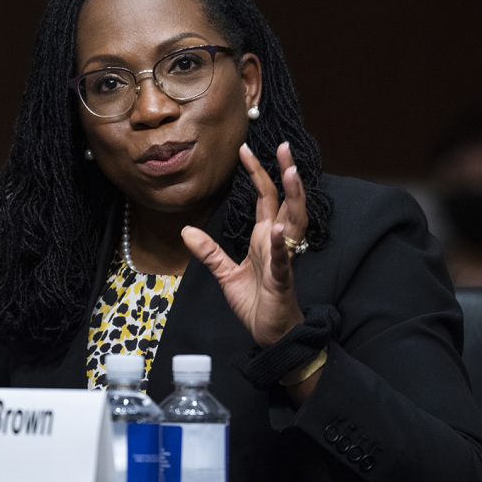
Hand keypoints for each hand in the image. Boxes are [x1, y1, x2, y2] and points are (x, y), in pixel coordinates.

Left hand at [182, 142, 306, 346]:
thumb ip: (209, 251)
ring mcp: (282, 259)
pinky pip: (283, 260)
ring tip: (292, 174)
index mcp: (264, 238)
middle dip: (286, 173)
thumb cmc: (255, 302)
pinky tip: (279, 230)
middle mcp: (277, 242)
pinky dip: (281, 246)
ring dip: (294, 198)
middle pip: (285, 201)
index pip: (264, 198)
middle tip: (284, 147)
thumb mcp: (225, 273)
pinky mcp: (281, 281)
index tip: (246, 150)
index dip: (257, 174)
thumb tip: (187, 230)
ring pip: (294, 223)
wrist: (270, 333)